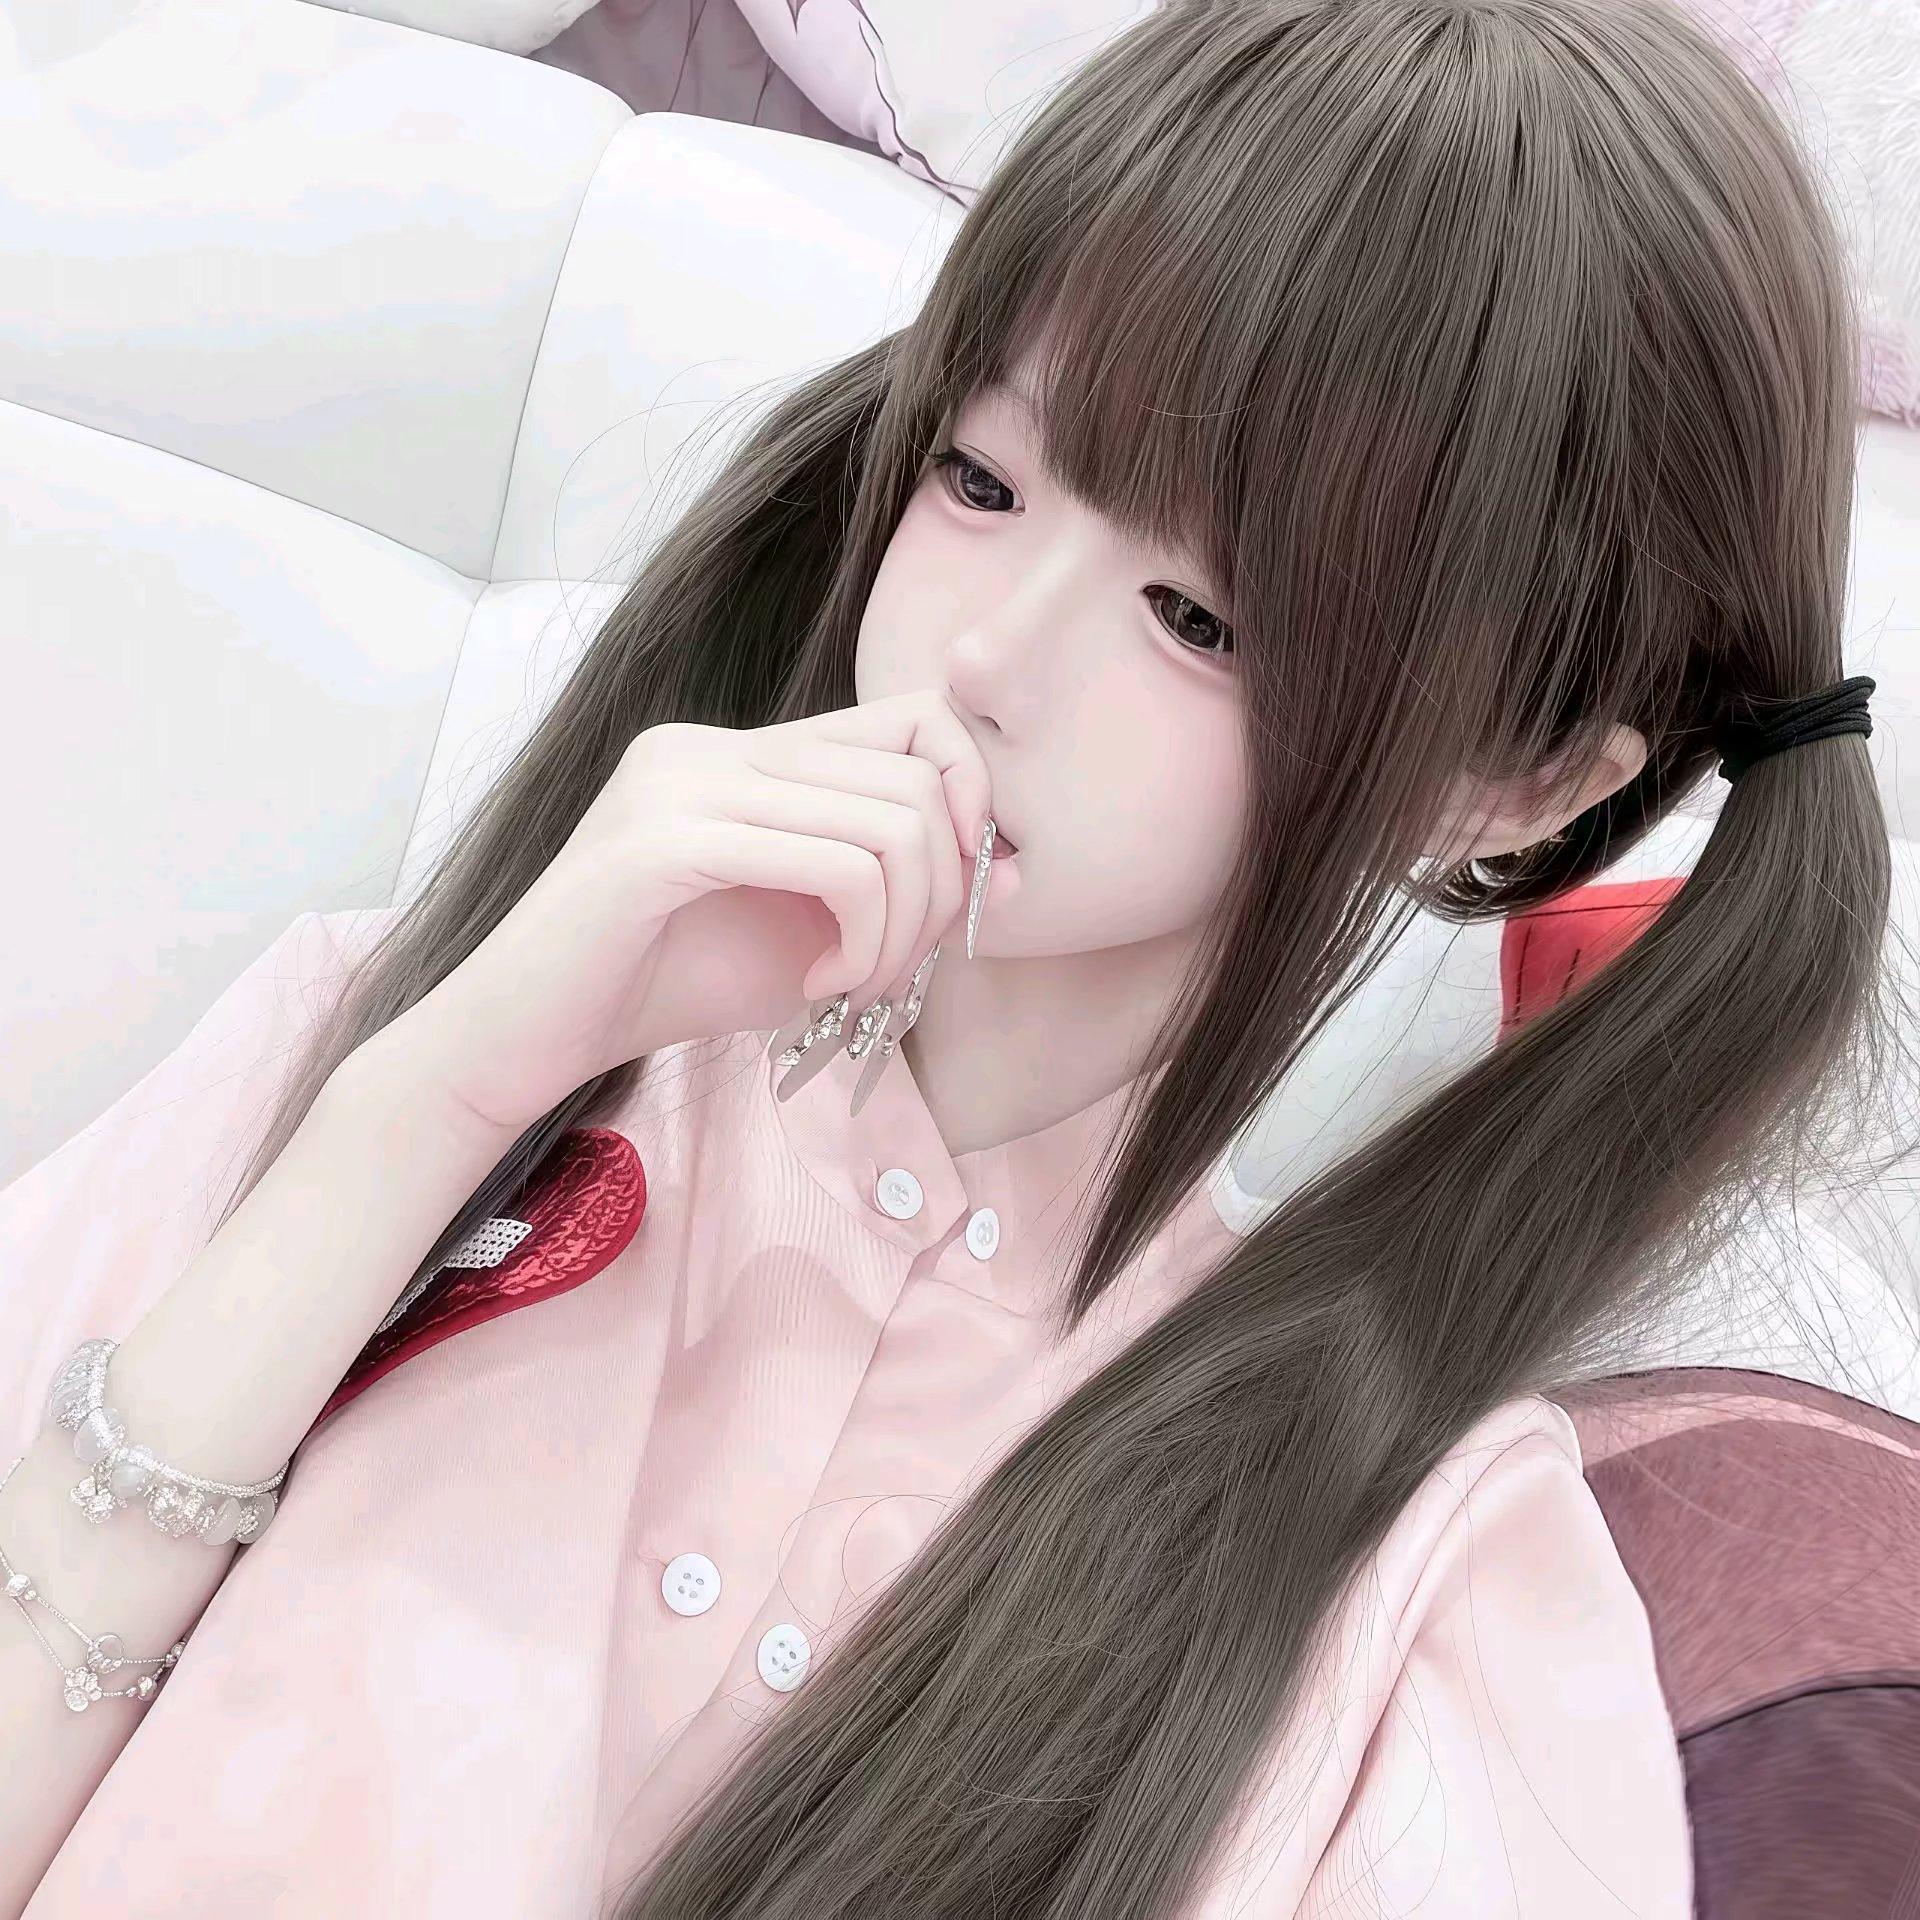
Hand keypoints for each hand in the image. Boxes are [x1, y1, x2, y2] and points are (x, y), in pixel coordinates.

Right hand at [352, 688, 995, 1136]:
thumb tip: (994, 877)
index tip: (956, 899)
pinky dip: (861, 941)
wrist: (525, 1037)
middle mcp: (712, 744)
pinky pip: (834, 867)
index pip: (913, 717)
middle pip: (914, 777)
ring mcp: (682, 781)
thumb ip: (885, 893)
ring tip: (855, 986)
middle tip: (894, 971)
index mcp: (743, 751)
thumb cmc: (664, 986)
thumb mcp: (800, 933)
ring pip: (887, 825)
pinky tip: (820, 987)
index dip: (970, 802)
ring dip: (902, 932)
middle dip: (941, 893)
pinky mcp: (663, 841)